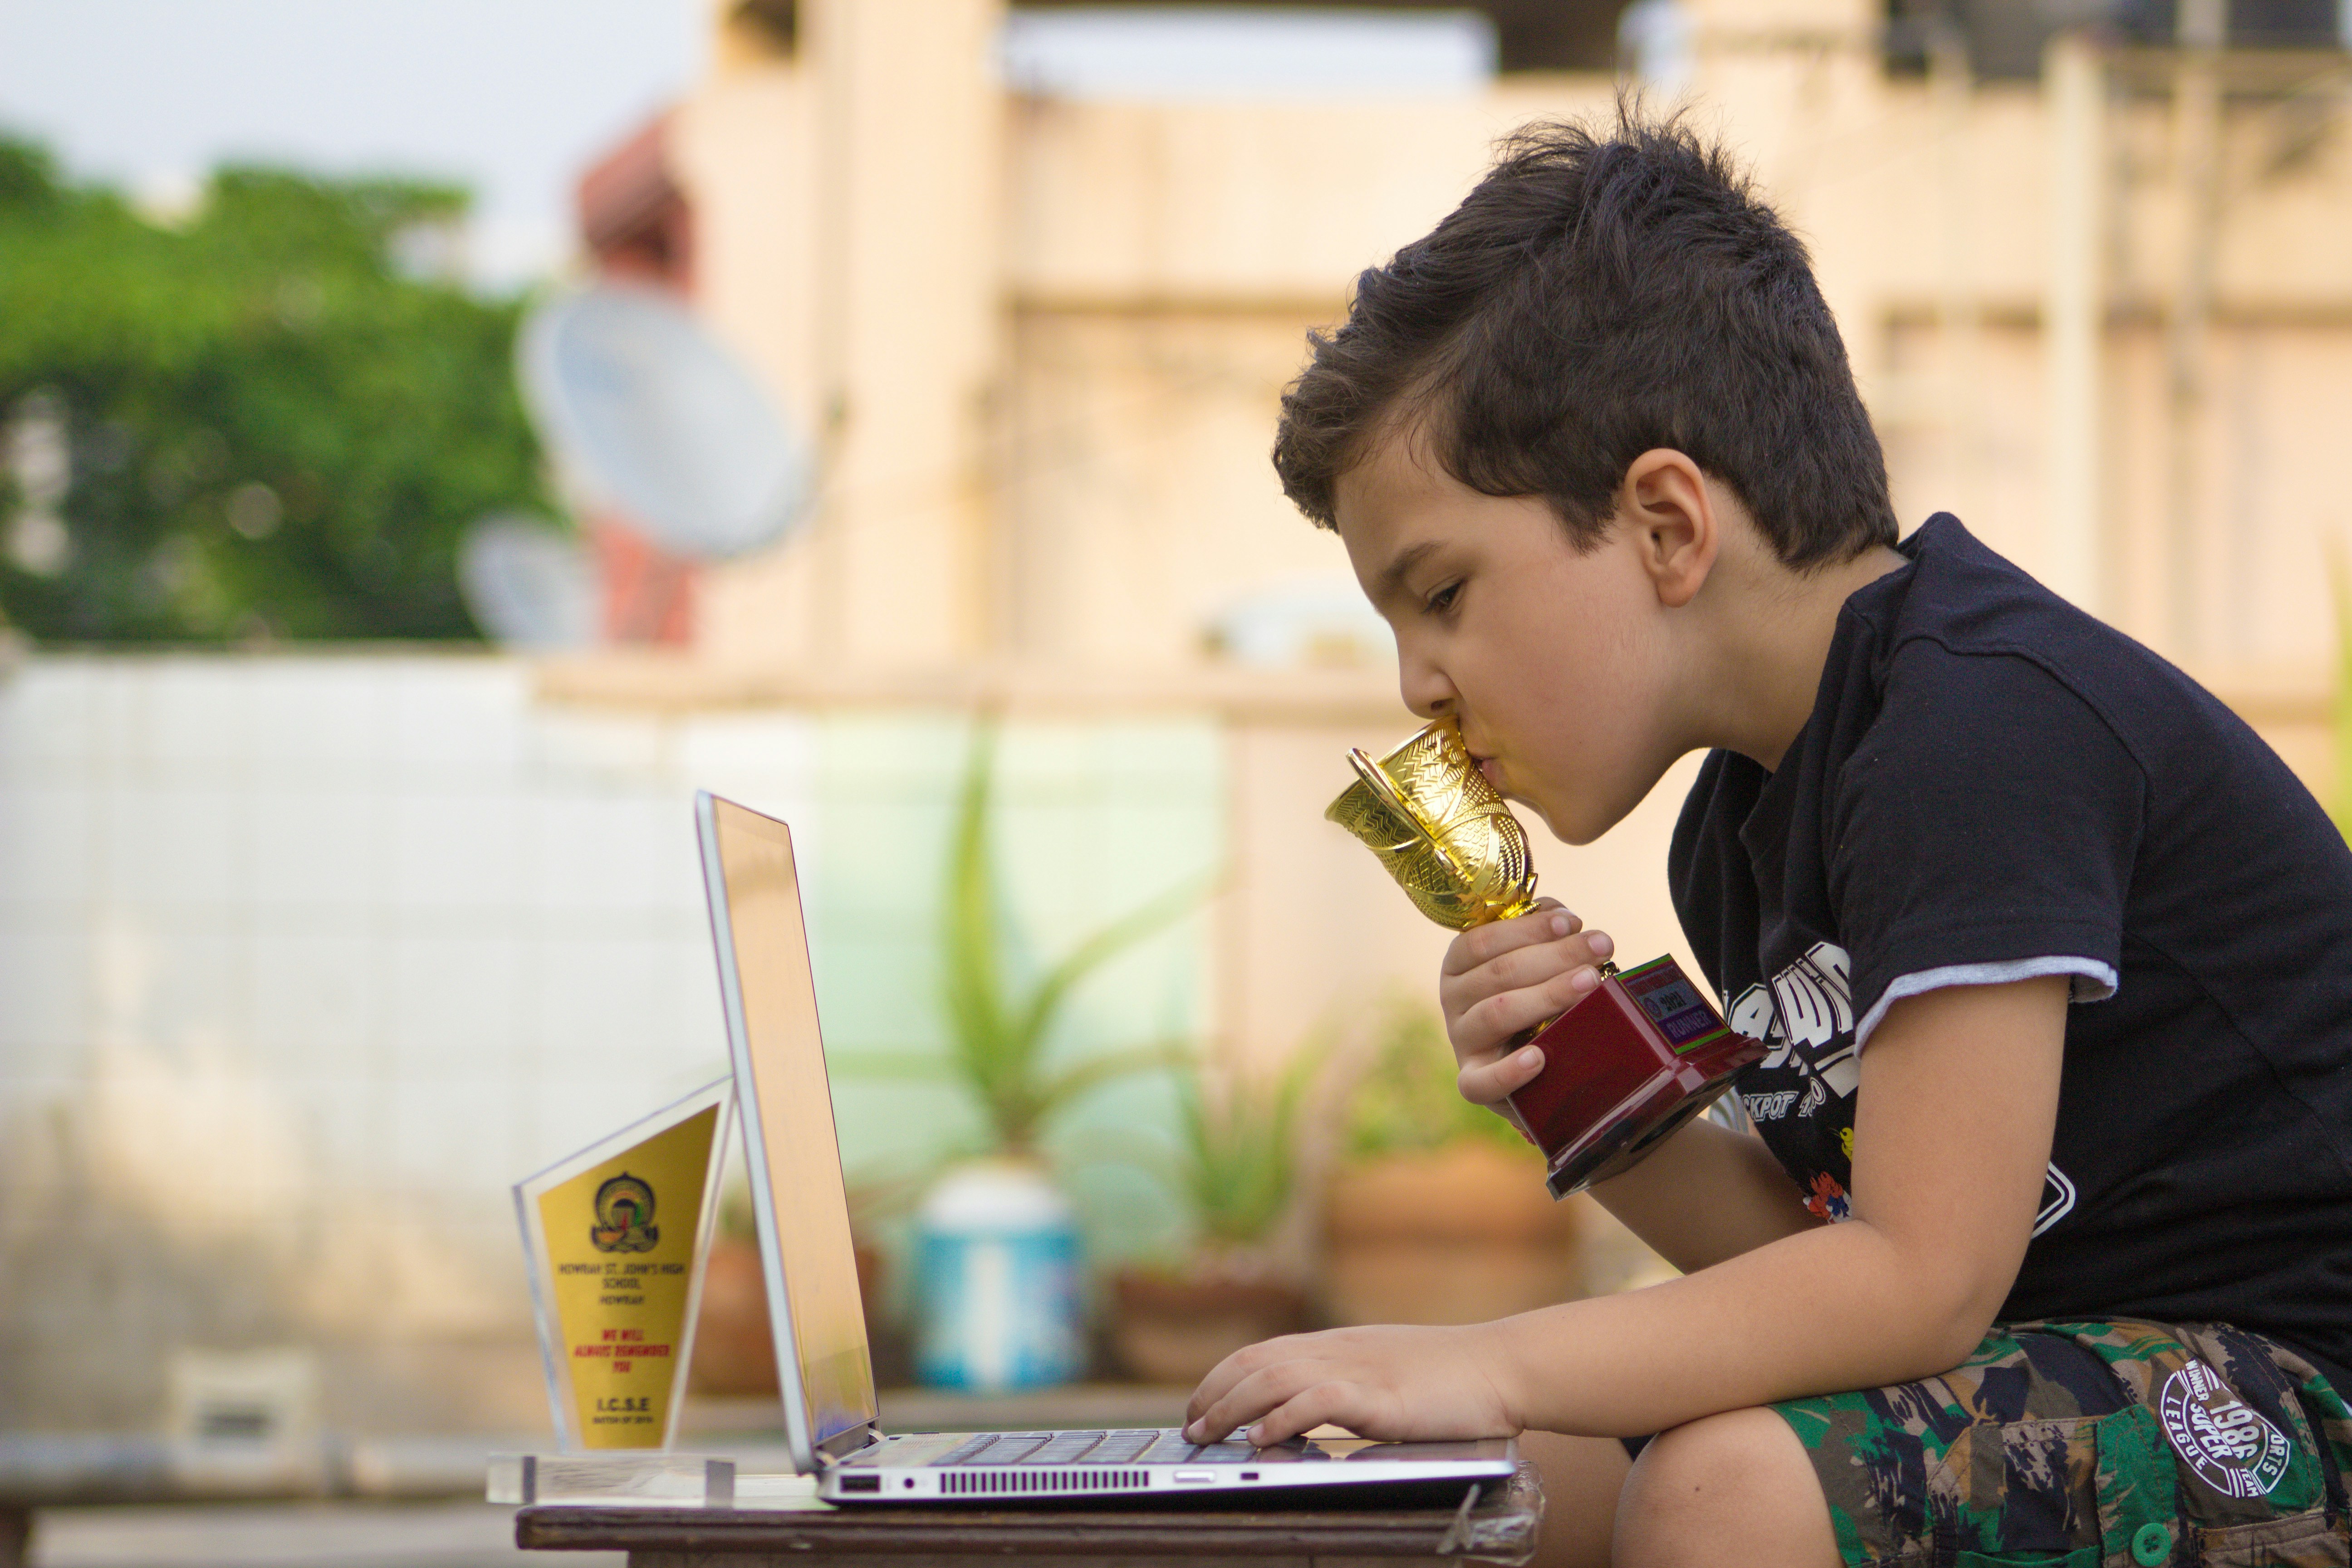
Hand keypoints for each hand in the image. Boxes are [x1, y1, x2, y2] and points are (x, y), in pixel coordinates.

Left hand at [1181, 1323, 1520, 1447]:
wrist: (1501, 1366)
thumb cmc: (1450, 1377)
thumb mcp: (1383, 1370)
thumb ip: (1343, 1383)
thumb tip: (1303, 1409)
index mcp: (1337, 1344)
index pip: (1260, 1352)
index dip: (1221, 1378)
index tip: (1198, 1406)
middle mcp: (1338, 1351)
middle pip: (1255, 1362)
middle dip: (1213, 1394)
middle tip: (1190, 1427)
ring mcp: (1358, 1371)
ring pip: (1274, 1378)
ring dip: (1232, 1407)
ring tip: (1209, 1433)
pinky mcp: (1380, 1398)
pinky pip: (1318, 1401)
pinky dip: (1284, 1417)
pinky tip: (1264, 1437)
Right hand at [1439, 899, 1614, 1104]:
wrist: (1530, 1069)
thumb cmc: (1534, 1002)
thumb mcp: (1534, 964)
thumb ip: (1544, 936)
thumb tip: (1564, 917)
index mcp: (1459, 964)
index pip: (1483, 940)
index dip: (1529, 928)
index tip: (1573, 922)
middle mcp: (1452, 1000)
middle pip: (1498, 972)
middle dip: (1556, 955)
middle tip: (1601, 946)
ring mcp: (1462, 1042)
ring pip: (1496, 1014)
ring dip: (1547, 995)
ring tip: (1591, 983)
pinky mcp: (1473, 1083)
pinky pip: (1482, 1082)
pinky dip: (1510, 1071)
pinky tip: (1540, 1058)